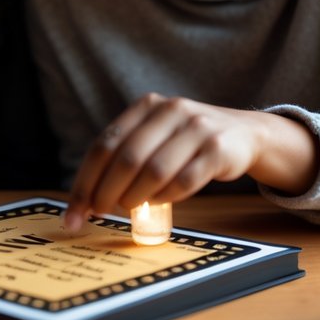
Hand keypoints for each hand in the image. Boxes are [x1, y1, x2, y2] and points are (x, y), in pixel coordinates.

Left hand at [62, 93, 318, 231]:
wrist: (244, 134)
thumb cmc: (187, 142)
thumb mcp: (155, 136)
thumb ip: (125, 158)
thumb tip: (86, 200)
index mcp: (146, 106)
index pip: (104, 145)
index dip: (85, 180)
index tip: (74, 212)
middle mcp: (170, 111)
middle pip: (126, 157)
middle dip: (105, 191)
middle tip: (98, 213)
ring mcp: (196, 127)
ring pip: (154, 170)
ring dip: (135, 196)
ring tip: (128, 208)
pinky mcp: (218, 148)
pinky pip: (184, 180)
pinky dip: (166, 197)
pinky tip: (158, 203)